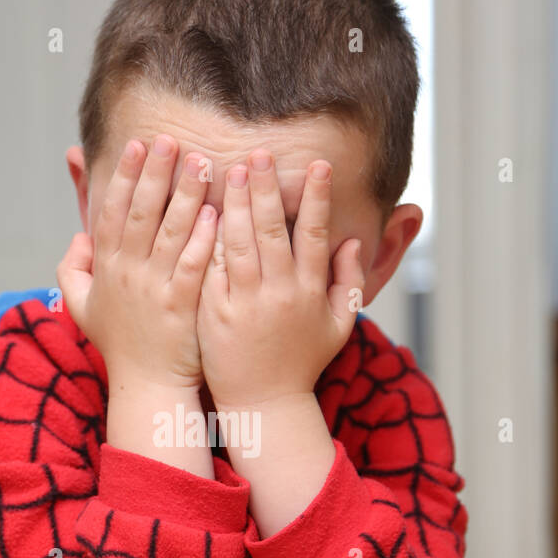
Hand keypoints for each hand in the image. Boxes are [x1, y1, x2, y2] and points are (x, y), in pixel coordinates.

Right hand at [58, 135, 217, 391]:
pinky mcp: (182, 307)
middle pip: (141, 213)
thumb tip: (77, 239)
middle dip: (155, 173)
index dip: (124, 176)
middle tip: (171, 139)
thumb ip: (73, 270)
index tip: (138, 144)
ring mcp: (155, 290)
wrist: (147, 389)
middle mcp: (128, 274)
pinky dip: (203, 239)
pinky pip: (193, 266)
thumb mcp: (83, 309)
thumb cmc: (121, 347)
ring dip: (185, 195)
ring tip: (202, 163)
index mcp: (106, 269)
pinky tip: (216, 213)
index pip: (112, 212)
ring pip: (169, 233)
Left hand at [196, 150, 362, 409]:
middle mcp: (279, 293)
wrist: (264, 404)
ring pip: (240, 243)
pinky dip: (209, 238)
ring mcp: (244, 303)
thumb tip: (352, 242)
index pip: (316, 235)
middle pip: (273, 230)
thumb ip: (348, 282)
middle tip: (261, 153)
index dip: (317, 198)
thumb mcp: (338, 326)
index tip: (317, 165)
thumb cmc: (302, 363)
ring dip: (237, 203)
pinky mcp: (214, 312)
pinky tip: (204, 209)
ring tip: (233, 169)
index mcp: (311, 292)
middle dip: (268, 188)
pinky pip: (211, 267)